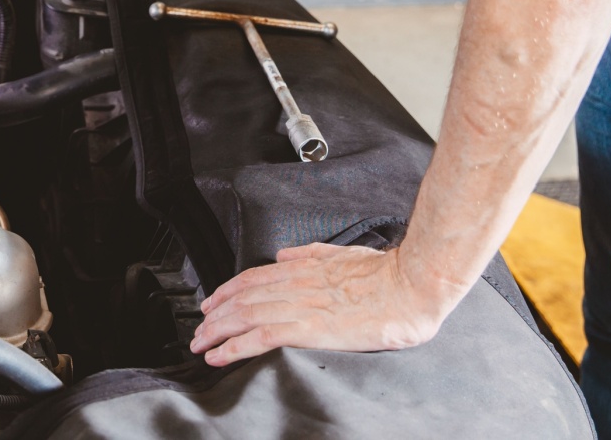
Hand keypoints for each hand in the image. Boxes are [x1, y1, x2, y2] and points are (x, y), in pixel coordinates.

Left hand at [188, 243, 450, 366]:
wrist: (411, 285)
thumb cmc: (387, 273)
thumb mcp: (343, 253)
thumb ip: (311, 253)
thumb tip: (285, 254)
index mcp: (304, 267)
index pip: (253, 277)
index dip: (227, 290)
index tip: (212, 302)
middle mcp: (296, 283)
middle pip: (242, 297)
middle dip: (215, 315)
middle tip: (198, 329)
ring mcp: (301, 305)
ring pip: (245, 316)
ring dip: (217, 331)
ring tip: (201, 345)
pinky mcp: (309, 328)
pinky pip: (261, 337)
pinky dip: (235, 347)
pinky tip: (221, 356)